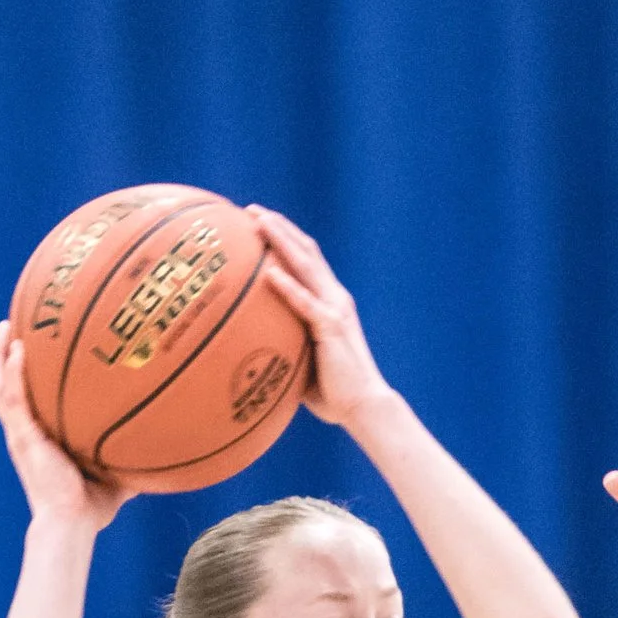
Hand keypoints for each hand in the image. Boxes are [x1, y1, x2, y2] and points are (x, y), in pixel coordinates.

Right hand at [0, 323, 125, 530]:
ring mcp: (21, 434)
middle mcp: (25, 433)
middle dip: (5, 356)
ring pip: (1, 386)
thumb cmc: (89, 510)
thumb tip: (158, 455)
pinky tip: (16, 349)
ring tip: (6, 326)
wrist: (71, 525)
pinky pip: (12, 398)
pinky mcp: (22, 437)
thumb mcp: (113, 479)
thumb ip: (128, 464)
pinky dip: (12, 372)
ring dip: (0, 355)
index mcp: (39, 440)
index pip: (26, 402)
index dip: (23, 377)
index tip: (31, 351)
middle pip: (7, 386)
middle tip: (12, 325)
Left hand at [248, 207, 389, 431]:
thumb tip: (252, 350)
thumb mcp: (305, 362)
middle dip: (279, 226)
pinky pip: (304, 302)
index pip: (308, 260)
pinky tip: (268, 272)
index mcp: (330, 303)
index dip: (286, 237)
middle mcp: (335, 298)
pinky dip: (286, 285)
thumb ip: (286, 346)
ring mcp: (335, 310)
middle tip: (251, 210)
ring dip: (281, 240)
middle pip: (306, 250)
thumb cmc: (335, 393)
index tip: (260, 222)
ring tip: (258, 222)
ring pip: (305, 265)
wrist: (365, 407)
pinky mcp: (331, 327)